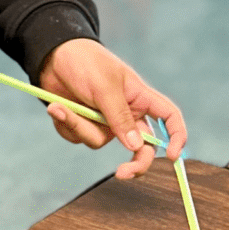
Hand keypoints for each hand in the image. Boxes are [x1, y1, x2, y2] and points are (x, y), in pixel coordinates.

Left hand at [38, 39, 186, 177]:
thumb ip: (120, 117)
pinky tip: (58, 107)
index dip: (176, 137)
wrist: (51, 57)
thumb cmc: (85, 62)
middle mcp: (126, 113)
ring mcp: (105, 121)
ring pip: (99, 142)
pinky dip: (67, 125)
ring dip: (80, 127)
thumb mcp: (105, 86)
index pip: (169, 118)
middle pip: (141, 147)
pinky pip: (80, 138)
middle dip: (133, 162)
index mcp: (140, 97)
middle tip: (122, 173)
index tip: (172, 156)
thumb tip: (136, 146)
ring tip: (61, 107)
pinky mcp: (85, 125)